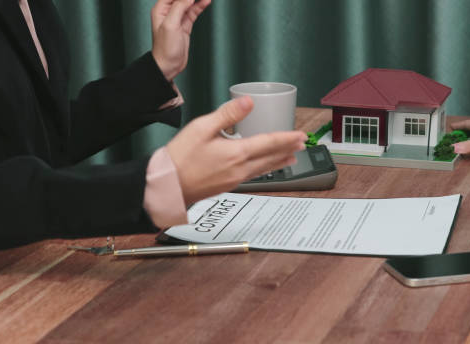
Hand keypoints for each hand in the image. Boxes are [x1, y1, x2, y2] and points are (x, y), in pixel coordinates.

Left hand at [151, 0, 210, 80]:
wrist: (168, 65)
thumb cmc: (165, 48)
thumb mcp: (171, 25)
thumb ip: (179, 8)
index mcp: (161, 9)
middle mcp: (168, 12)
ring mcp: (178, 18)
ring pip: (189, 3)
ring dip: (197, 0)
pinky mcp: (185, 25)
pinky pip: (193, 12)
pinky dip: (200, 7)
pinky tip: (206, 2)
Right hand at [166, 96, 307, 204]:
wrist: (167, 186)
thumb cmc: (180, 158)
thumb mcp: (202, 128)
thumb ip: (227, 114)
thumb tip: (247, 102)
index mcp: (236, 153)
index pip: (269, 143)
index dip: (286, 138)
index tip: (300, 135)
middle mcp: (239, 169)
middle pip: (271, 157)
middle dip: (288, 149)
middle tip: (302, 143)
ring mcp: (235, 179)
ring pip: (264, 169)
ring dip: (280, 161)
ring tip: (292, 157)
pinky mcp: (228, 185)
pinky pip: (254, 175)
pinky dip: (265, 169)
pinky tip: (265, 168)